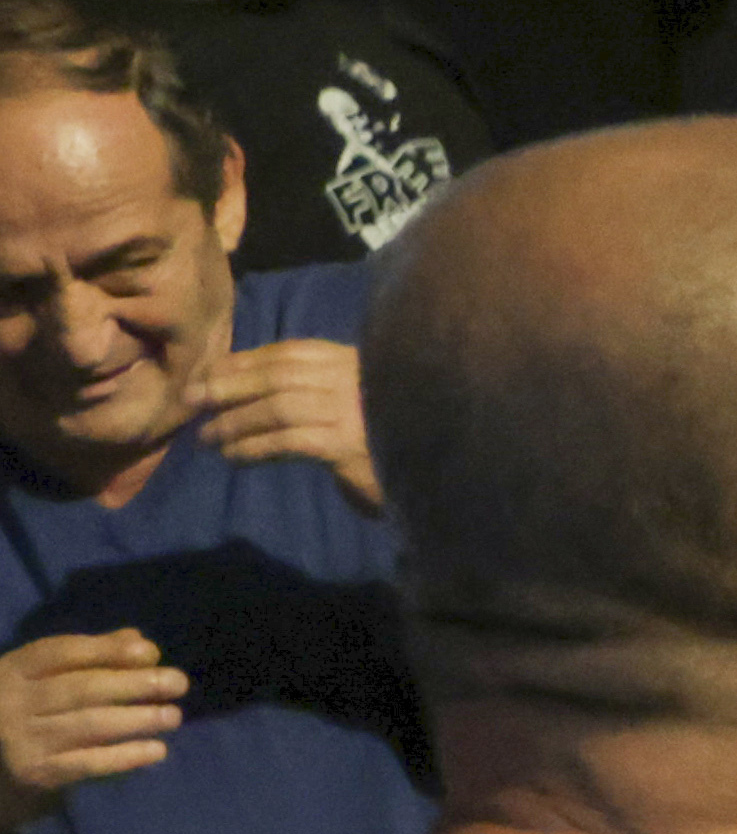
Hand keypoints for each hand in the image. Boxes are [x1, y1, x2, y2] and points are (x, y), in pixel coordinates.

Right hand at [0, 631, 184, 827]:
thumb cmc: (30, 708)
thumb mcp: (44, 676)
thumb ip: (91, 656)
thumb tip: (139, 642)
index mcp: (14, 669)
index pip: (61, 652)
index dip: (107, 650)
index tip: (151, 652)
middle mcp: (13, 702)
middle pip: (81, 688)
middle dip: (133, 684)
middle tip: (178, 683)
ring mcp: (23, 739)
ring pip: (88, 725)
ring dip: (137, 720)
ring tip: (173, 716)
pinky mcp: (37, 773)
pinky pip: (87, 763)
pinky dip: (125, 757)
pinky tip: (156, 750)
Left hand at [191, 336, 382, 508]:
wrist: (447, 482)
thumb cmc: (401, 447)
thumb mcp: (365, 408)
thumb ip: (331, 395)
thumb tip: (266, 394)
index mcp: (361, 363)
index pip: (294, 351)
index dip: (247, 360)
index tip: (212, 372)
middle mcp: (358, 379)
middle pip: (279, 373)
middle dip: (228, 384)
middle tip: (191, 399)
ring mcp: (356, 410)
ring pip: (278, 405)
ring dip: (235, 421)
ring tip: (207, 438)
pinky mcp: (349, 445)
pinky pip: (288, 441)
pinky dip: (254, 448)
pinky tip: (233, 458)